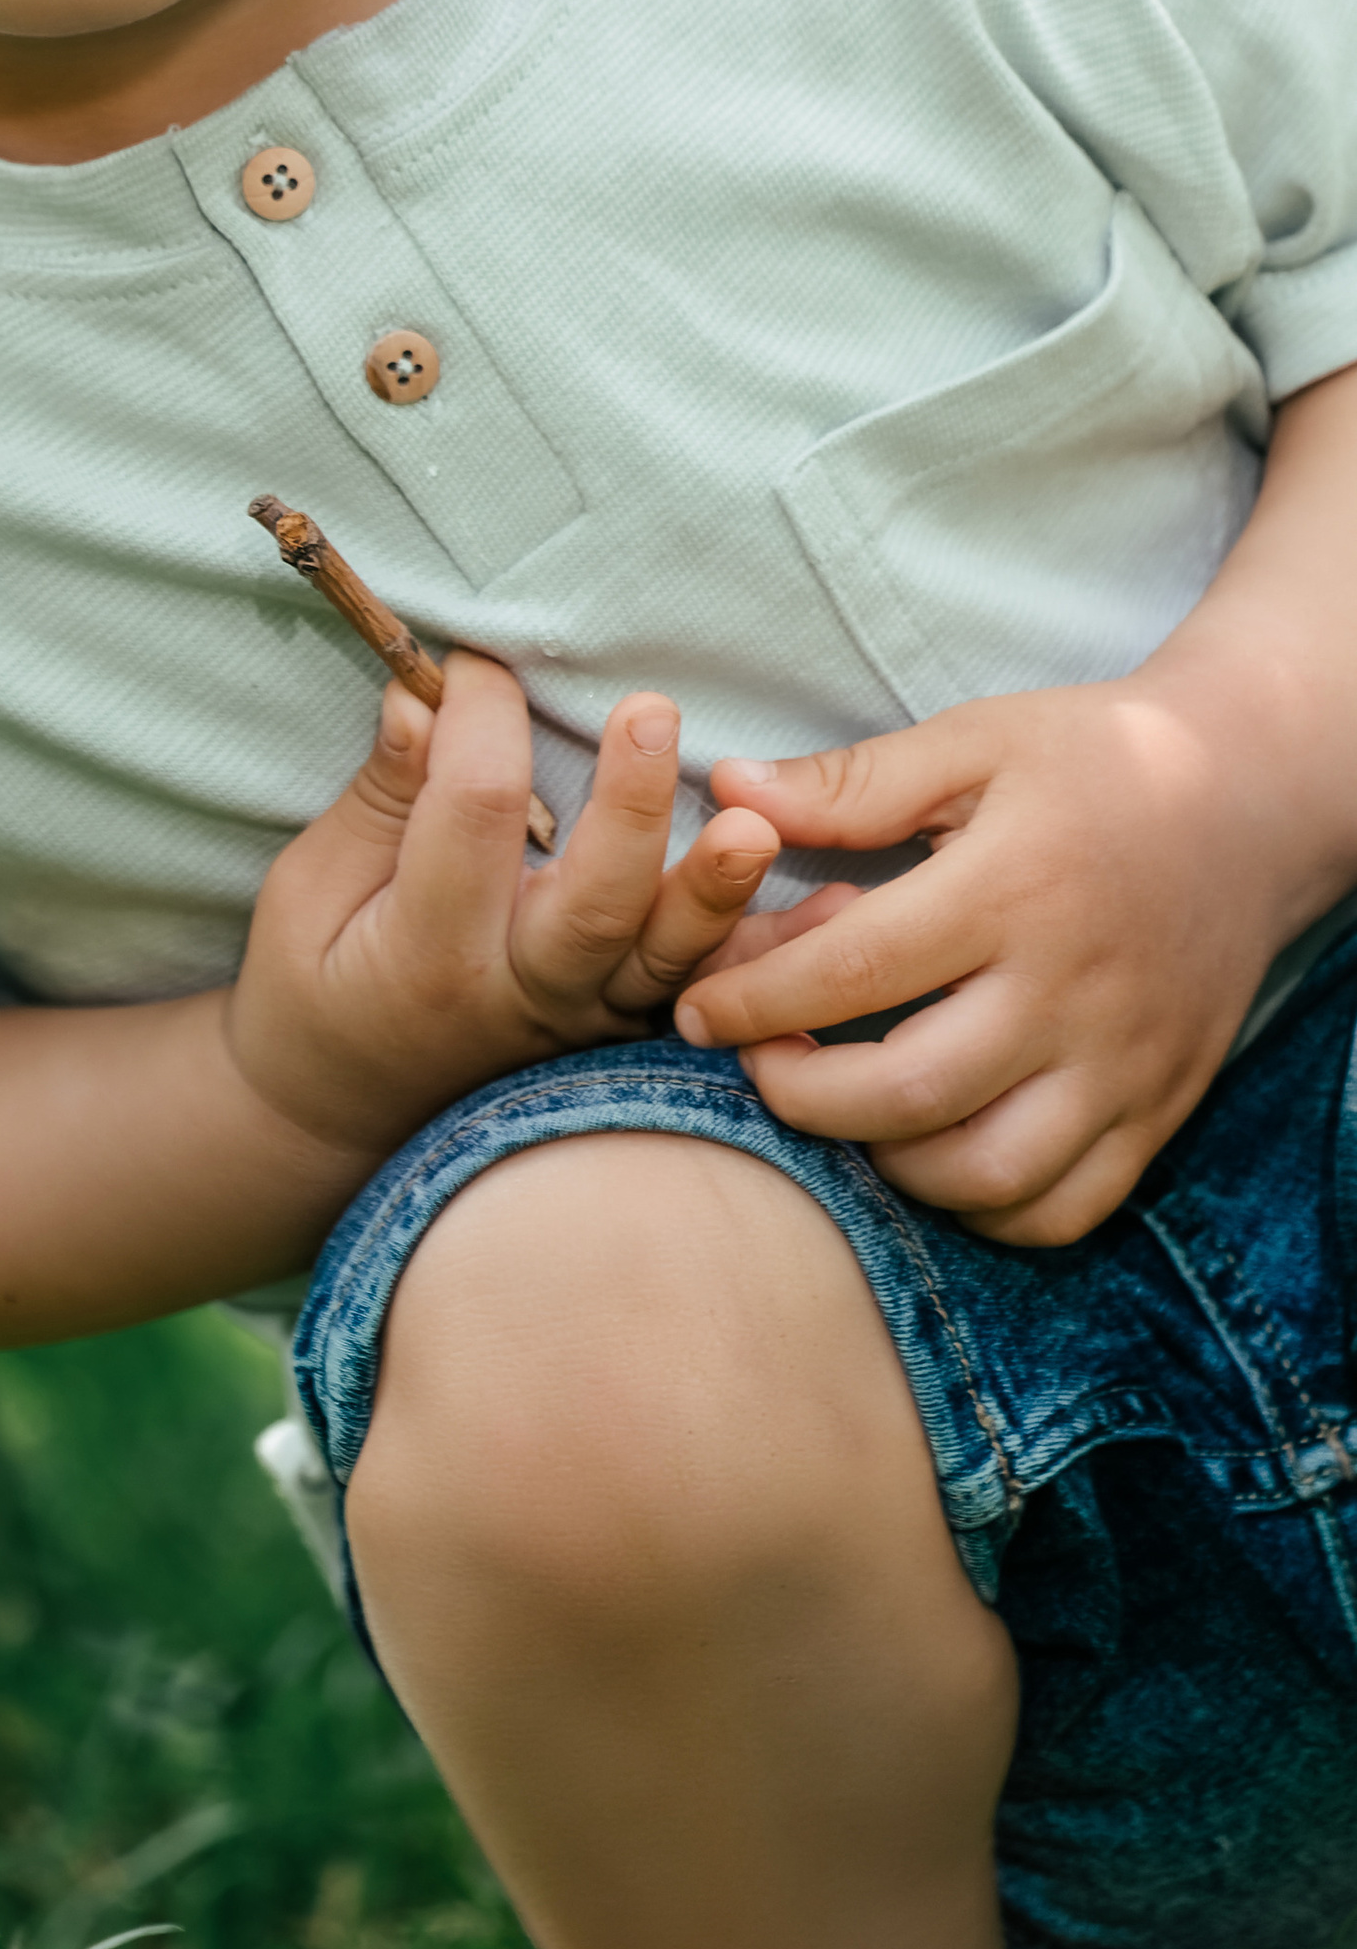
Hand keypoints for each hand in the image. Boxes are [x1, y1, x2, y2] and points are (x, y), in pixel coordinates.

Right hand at [226, 654, 778, 1158]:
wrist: (340, 1116)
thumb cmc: (315, 983)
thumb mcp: (309, 891)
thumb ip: (376, 799)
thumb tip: (423, 699)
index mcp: (425, 946)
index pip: (470, 816)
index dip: (480, 722)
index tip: (478, 663)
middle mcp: (517, 993)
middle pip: (591, 899)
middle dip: (629, 803)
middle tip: (653, 712)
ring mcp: (581, 1021)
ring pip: (665, 957)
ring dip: (718, 889)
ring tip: (761, 824)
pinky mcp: (623, 1030)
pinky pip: (705, 989)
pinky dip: (773, 949)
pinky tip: (841, 901)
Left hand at [682, 673, 1294, 1245]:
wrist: (1253, 797)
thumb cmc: (1095, 760)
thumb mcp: (976, 741)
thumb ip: (851, 781)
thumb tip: (728, 787)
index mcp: (1015, 887)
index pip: (859, 969)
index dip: (756, 1000)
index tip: (695, 1007)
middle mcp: (1074, 989)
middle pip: (911, 1092)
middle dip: (800, 1095)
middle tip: (753, 1065)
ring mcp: (1124, 1062)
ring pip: (986, 1170)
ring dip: (883, 1162)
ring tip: (836, 1108)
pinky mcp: (1160, 1109)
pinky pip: (1065, 1207)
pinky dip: (982, 1206)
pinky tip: (929, 1152)